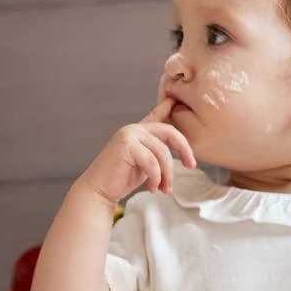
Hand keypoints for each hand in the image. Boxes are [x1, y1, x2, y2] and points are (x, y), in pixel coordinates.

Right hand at [79, 100, 196, 205]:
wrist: (99, 190)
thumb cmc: (121, 179)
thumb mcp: (145, 164)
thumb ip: (157, 153)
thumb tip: (179, 151)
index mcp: (138, 131)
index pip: (158, 114)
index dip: (169, 106)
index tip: (178, 99)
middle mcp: (134, 129)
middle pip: (169, 132)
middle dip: (184, 148)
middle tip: (191, 165)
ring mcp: (129, 134)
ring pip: (162, 152)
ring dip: (167, 174)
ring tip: (165, 189)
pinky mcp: (126, 145)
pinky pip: (152, 161)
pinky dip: (156, 177)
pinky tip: (153, 188)